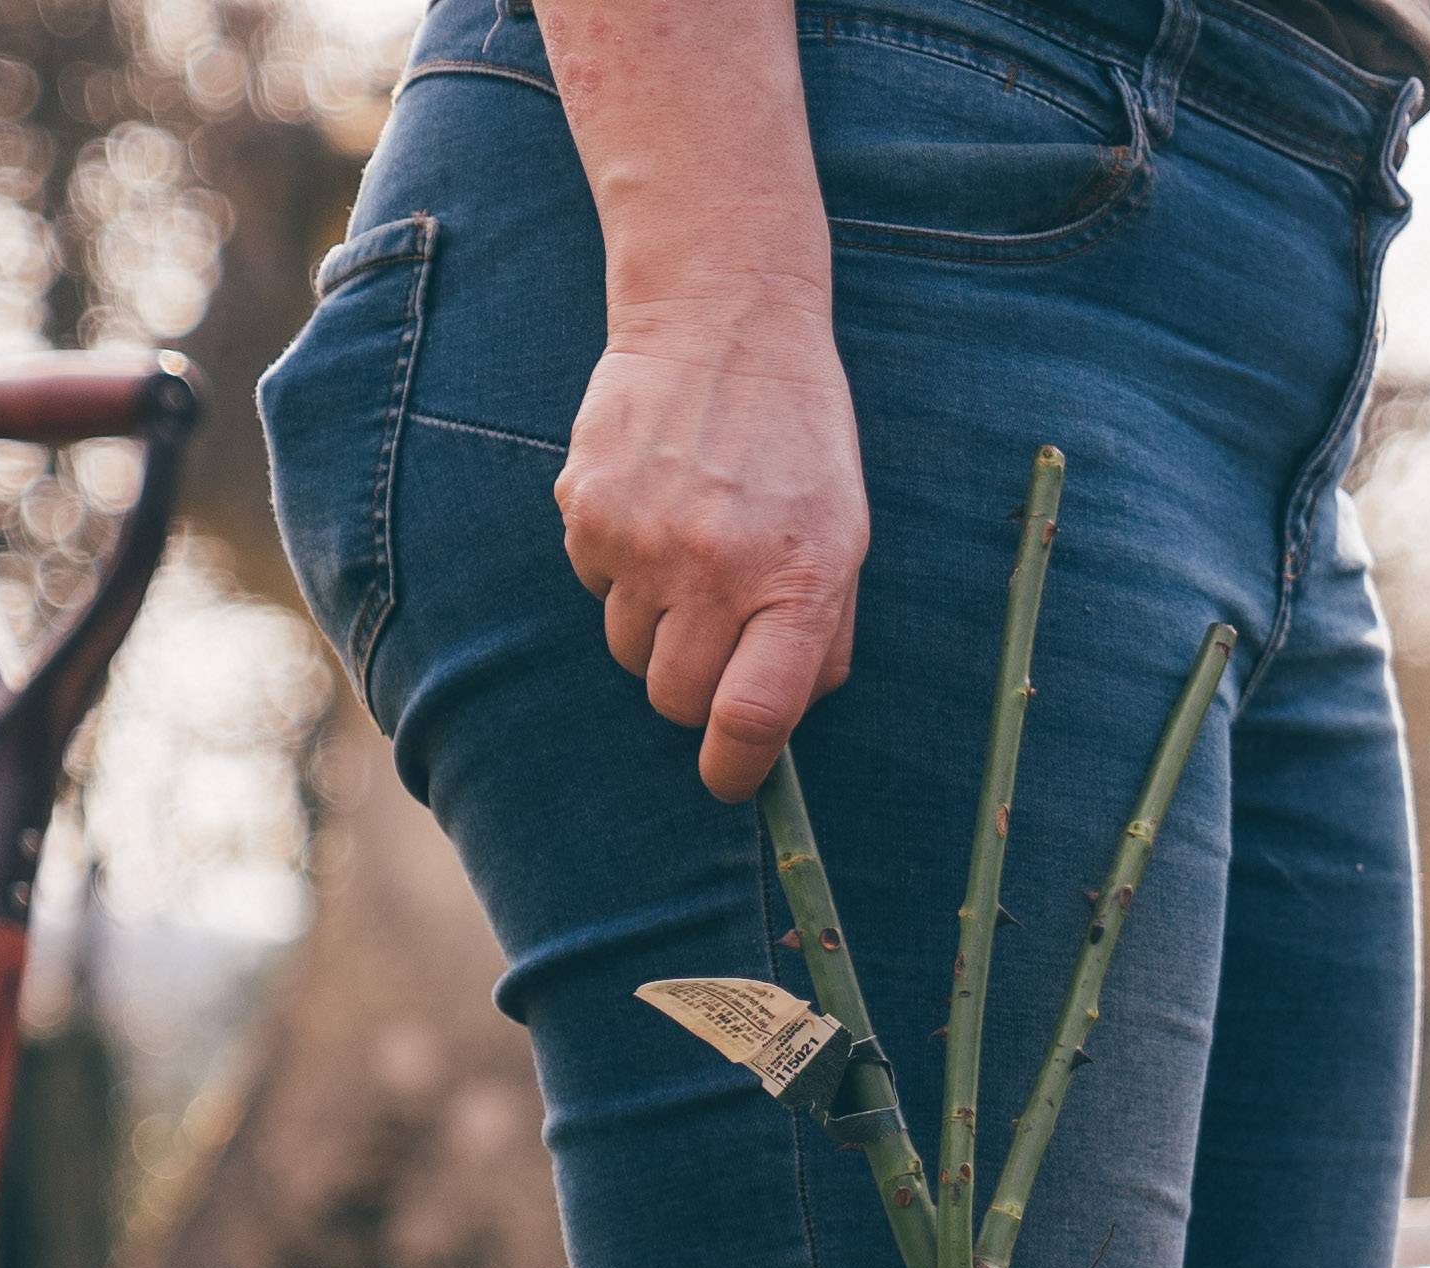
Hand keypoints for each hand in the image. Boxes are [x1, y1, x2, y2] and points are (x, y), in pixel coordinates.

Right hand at [563, 335, 865, 802]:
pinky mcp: (585, 510)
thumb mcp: (845, 538)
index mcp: (797, 582)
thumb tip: (778, 724)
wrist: (722, 327)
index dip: (736, 768)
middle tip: (715, 635)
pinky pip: (594, 584)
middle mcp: (715, 569)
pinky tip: (654, 509)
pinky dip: (619, 568)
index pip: (752, 717)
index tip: (730, 778)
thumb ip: (820, 638)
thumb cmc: (798, 445)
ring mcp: (642, 540)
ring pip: (629, 649)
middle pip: (676, 699)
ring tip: (689, 549)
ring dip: (655, 625)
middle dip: (694, 691)